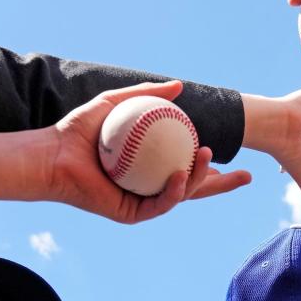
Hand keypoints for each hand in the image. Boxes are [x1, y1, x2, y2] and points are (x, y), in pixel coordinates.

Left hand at [46, 81, 251, 223]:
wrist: (53, 154)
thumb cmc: (80, 130)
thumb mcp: (116, 102)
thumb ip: (147, 94)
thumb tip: (179, 86)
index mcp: (151, 167)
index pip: (188, 166)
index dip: (214, 167)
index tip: (236, 161)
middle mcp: (150, 186)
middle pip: (195, 187)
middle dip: (224, 186)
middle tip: (247, 175)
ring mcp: (143, 202)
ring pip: (181, 194)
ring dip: (199, 179)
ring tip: (207, 156)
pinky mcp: (131, 214)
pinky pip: (160, 203)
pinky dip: (174, 191)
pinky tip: (180, 174)